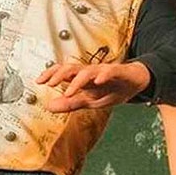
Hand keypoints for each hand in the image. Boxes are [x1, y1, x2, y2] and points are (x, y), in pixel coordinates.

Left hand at [36, 61, 150, 112]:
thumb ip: (70, 103)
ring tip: (69, 90)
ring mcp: (105, 71)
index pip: (63, 72)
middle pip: (73, 68)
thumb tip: (49, 106)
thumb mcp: (90, 100)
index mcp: (83, 78)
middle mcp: (91, 72)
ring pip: (89, 71)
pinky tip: (98, 81)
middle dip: (60, 74)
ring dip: (78, 80)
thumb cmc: (112, 89)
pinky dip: (104, 75)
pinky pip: (111, 71)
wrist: (136, 83)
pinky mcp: (120, 72)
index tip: (39, 81)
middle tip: (50, 83)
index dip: (51, 74)